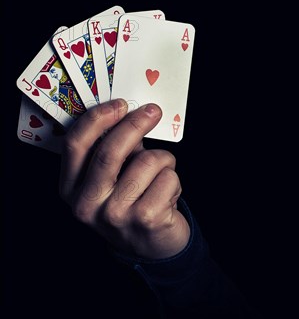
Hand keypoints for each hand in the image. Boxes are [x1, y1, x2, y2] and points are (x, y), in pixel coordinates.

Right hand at [59, 99, 189, 258]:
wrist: (152, 247)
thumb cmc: (132, 200)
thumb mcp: (112, 177)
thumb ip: (114, 149)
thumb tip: (129, 112)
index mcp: (71, 189)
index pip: (75, 145)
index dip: (97, 119)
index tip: (119, 104)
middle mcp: (86, 205)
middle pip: (111, 150)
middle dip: (136, 124)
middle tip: (153, 111)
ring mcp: (115, 215)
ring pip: (148, 161)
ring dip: (163, 160)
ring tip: (161, 175)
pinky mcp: (145, 219)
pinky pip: (168, 177)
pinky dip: (175, 180)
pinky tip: (167, 195)